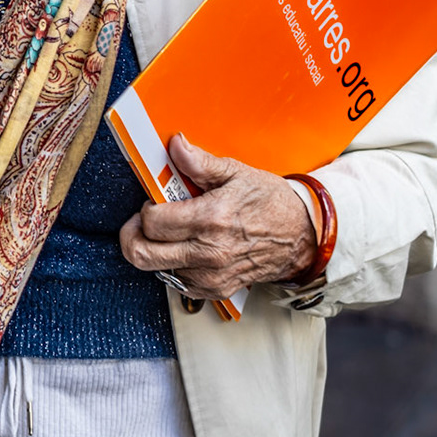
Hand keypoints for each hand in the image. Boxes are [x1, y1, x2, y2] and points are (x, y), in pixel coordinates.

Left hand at [119, 135, 317, 299]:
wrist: (304, 237)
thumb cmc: (271, 203)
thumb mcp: (237, 173)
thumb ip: (200, 162)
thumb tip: (175, 146)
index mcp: (211, 220)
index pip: (151, 222)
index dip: (144, 209)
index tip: (153, 202)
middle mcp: (209, 253)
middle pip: (142, 254)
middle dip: (132, 235)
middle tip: (141, 223)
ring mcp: (211, 276)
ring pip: (156, 269)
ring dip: (156, 250)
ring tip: (172, 233)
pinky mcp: (216, 290)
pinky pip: (176, 282)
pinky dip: (173, 265)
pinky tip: (187, 248)